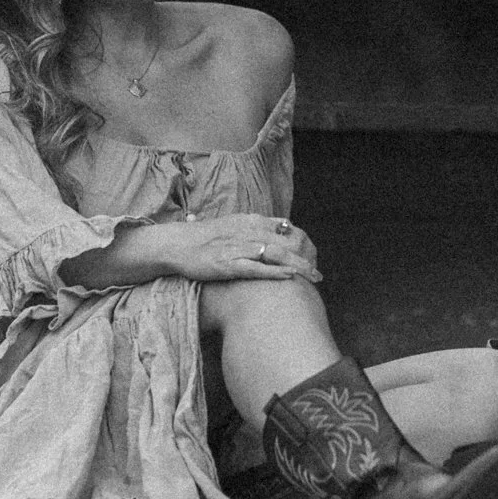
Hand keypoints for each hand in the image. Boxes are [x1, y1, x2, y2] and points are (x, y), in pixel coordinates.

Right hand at [159, 213, 320, 283]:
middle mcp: (247, 231)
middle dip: (305, 259)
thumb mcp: (236, 225)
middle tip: (319, 275)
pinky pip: (255, 267)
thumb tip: (285, 226)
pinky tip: (288, 276)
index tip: (315, 258)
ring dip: (296, 266)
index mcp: (251, 221)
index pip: (285, 230)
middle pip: (285, 243)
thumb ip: (259, 226)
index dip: (303, 245)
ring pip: (274, 254)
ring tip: (312, 277)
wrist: (178, 244)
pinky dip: (273, 271)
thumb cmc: (207, 238)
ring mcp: (238, 247)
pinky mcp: (227, 263)